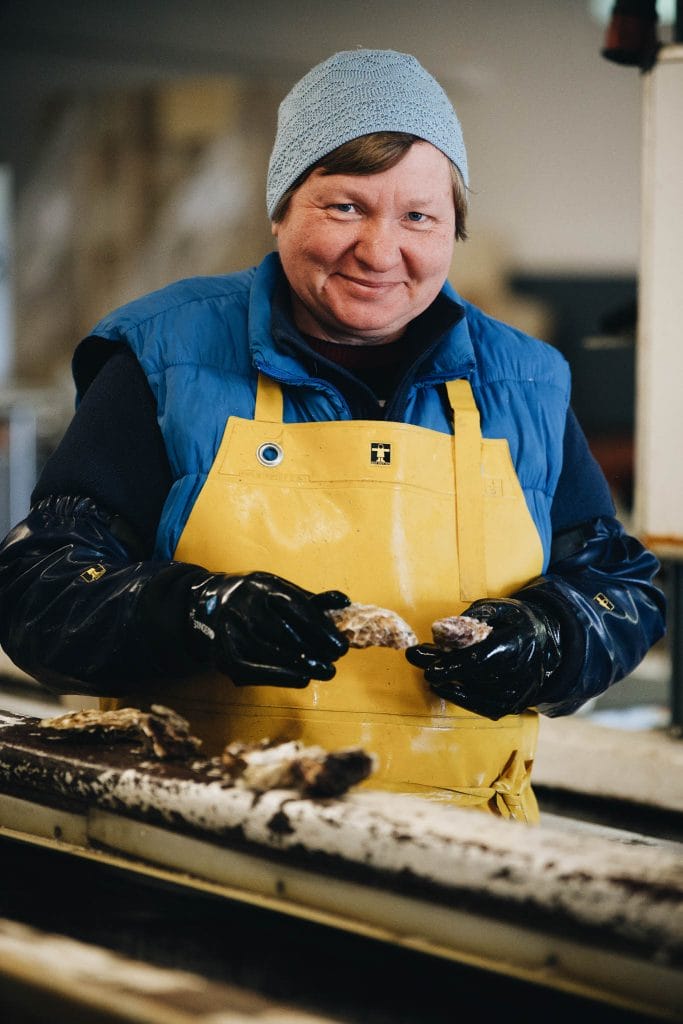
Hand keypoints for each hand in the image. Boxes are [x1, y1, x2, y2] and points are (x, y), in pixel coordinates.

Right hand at [188, 571, 349, 686]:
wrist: (209, 604)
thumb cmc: (257, 598)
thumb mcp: (282, 590)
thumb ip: (312, 600)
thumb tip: (345, 603)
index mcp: (263, 586)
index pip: (296, 608)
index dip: (321, 629)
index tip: (341, 645)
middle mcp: (243, 605)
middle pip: (283, 632)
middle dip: (313, 650)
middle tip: (334, 662)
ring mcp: (230, 630)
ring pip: (268, 652)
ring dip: (300, 665)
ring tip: (324, 671)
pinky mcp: (223, 653)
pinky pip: (252, 669)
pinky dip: (279, 676)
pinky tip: (301, 678)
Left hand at [405, 598, 561, 719]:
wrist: (546, 643)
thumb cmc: (515, 622)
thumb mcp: (497, 609)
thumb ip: (470, 620)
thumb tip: (440, 633)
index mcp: (518, 642)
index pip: (483, 659)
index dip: (454, 665)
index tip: (428, 666)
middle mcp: (522, 672)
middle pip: (474, 676)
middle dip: (441, 668)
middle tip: (414, 656)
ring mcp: (519, 693)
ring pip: (475, 693)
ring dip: (446, 682)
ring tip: (427, 667)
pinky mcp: (513, 705)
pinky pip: (481, 706)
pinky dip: (460, 697)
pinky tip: (442, 686)